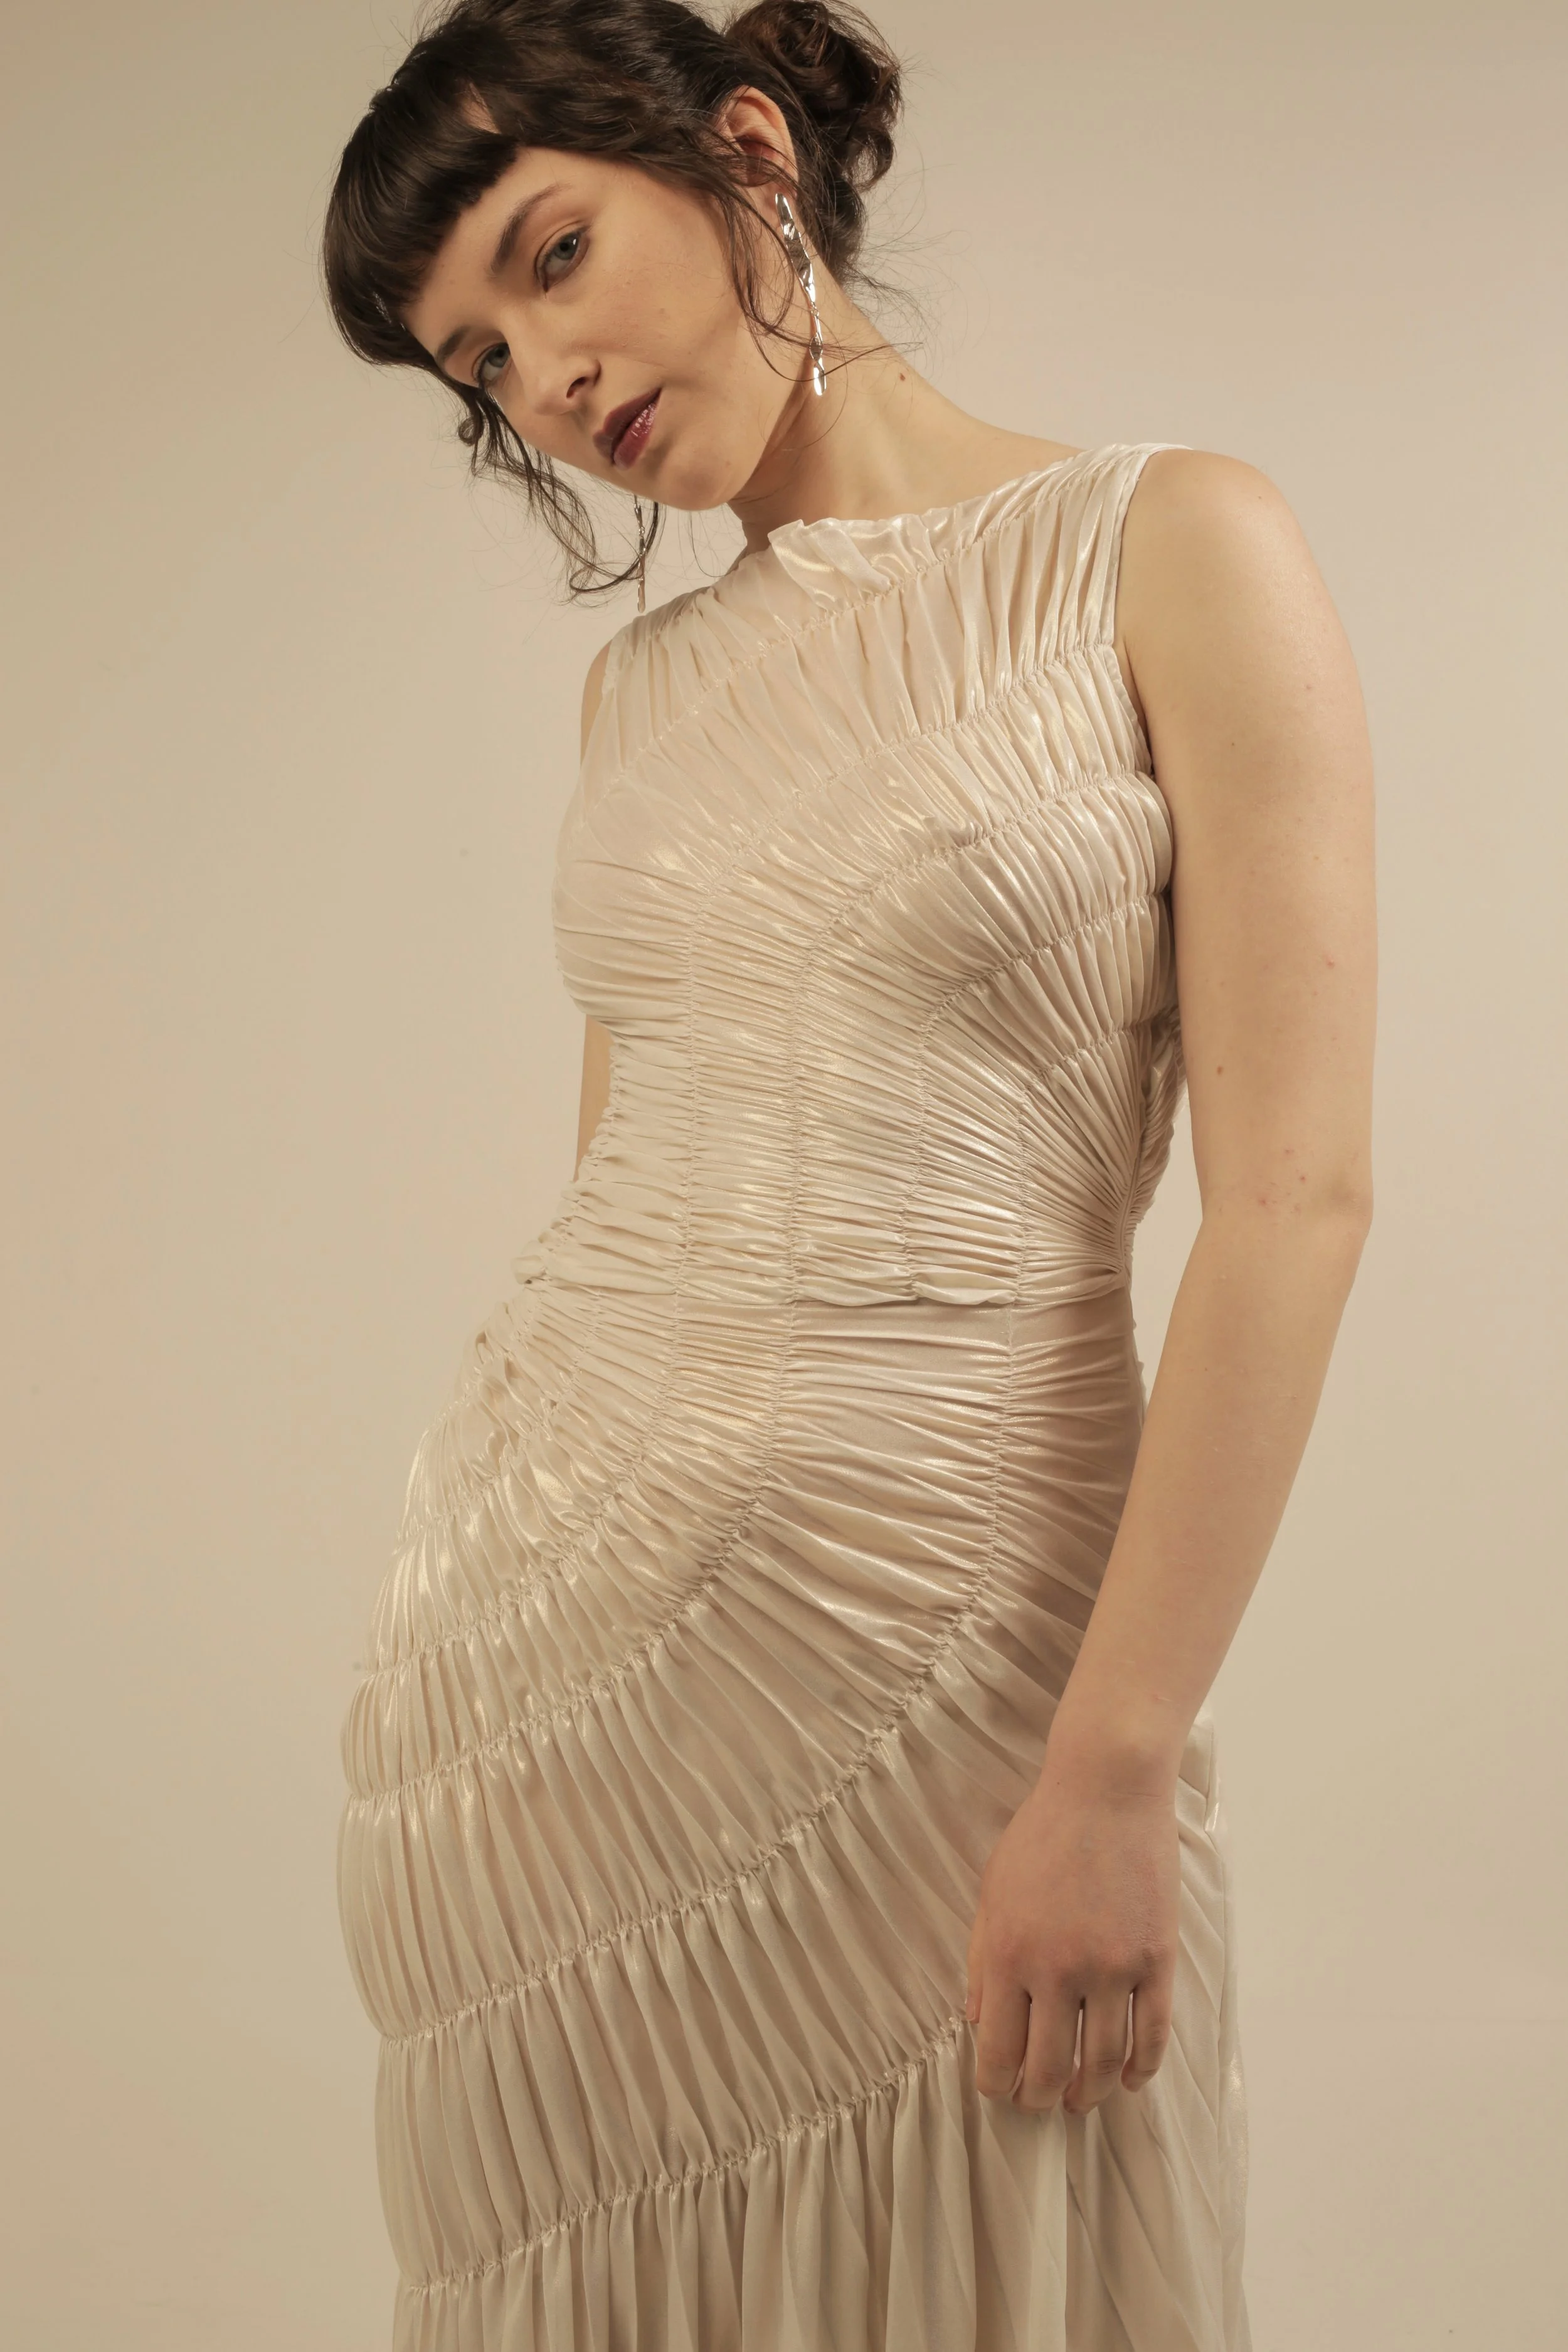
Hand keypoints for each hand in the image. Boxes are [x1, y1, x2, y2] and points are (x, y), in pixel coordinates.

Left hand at [964, 1737, 1181, 2115]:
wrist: (1106, 1789)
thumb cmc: (1043, 1834)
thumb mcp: (993, 1891)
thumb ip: (981, 1959)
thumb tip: (979, 2024)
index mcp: (1009, 1953)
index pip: (998, 2051)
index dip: (997, 2085)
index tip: (1000, 2093)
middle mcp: (1058, 1970)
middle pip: (1049, 2068)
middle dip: (1040, 2098)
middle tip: (1040, 2103)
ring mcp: (1112, 1967)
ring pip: (1104, 2063)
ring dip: (1091, 2093)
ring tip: (1081, 2099)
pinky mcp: (1155, 1959)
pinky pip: (1152, 2034)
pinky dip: (1142, 2069)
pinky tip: (1130, 2081)